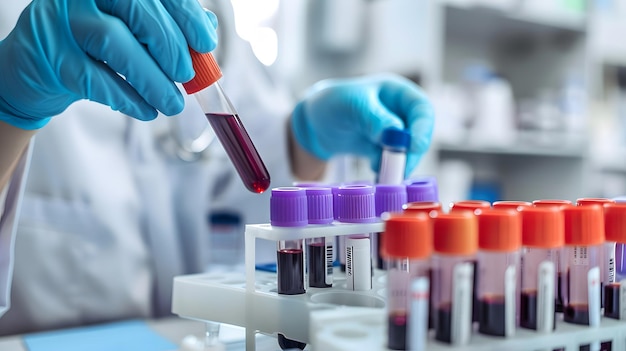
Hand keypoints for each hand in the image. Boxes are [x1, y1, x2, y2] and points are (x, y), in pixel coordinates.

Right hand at [0, 0, 217, 129]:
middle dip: (171, 47)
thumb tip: (208, 30)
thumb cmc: (94, 45)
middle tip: (187, 76)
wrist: (38, 68)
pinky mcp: (49, 56)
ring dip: (153, 78)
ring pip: (115, 42)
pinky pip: (95, 78)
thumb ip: (170, 26)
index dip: (186, 15)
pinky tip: (146, 109)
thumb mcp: (132, 29)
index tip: (206, 43)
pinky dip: (128, 98)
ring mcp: (60, 22)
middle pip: (138, 10)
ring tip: (172, 103)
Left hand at [291, 74, 434, 175]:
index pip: (421, 109)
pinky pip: (393, 163)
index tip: (414, 146)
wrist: (312, 124)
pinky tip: (376, 177)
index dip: (423, 128)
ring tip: (383, 175)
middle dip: (411, 153)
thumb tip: (396, 135)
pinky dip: (387, 171)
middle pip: (418, 134)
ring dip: (399, 165)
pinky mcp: (383, 150)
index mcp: (397, 92)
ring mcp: (393, 132)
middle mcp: (399, 112)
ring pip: (407, 151)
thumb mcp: (352, 106)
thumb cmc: (332, 104)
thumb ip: (374, 118)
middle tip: (399, 170)